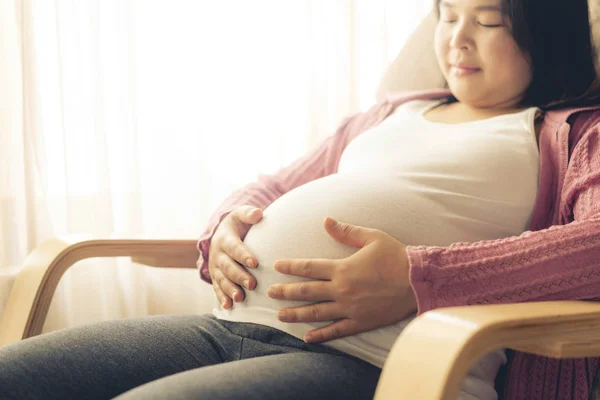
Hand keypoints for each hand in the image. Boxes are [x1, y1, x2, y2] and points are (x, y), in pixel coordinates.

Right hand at [207, 205, 262, 308]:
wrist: (222, 233)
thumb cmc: (238, 225)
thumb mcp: (240, 215)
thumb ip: (249, 214)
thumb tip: (259, 213)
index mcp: (224, 238)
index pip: (234, 247)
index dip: (243, 255)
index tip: (255, 263)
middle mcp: (217, 254)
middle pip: (228, 266)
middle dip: (239, 276)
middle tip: (252, 284)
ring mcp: (215, 267)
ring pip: (221, 280)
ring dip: (230, 290)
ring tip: (240, 298)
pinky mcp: (215, 278)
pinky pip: (217, 289)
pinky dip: (222, 298)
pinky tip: (229, 307)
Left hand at [267, 217, 416, 342]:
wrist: (419, 281)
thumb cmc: (396, 256)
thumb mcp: (371, 237)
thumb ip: (346, 231)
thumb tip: (325, 221)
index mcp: (342, 268)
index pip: (309, 267)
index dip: (290, 267)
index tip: (276, 267)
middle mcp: (342, 289)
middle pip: (307, 291)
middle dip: (286, 292)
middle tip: (270, 293)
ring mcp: (350, 308)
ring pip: (316, 313)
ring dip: (296, 314)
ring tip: (280, 316)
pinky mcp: (360, 322)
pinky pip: (336, 330)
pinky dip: (321, 335)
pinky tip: (307, 337)